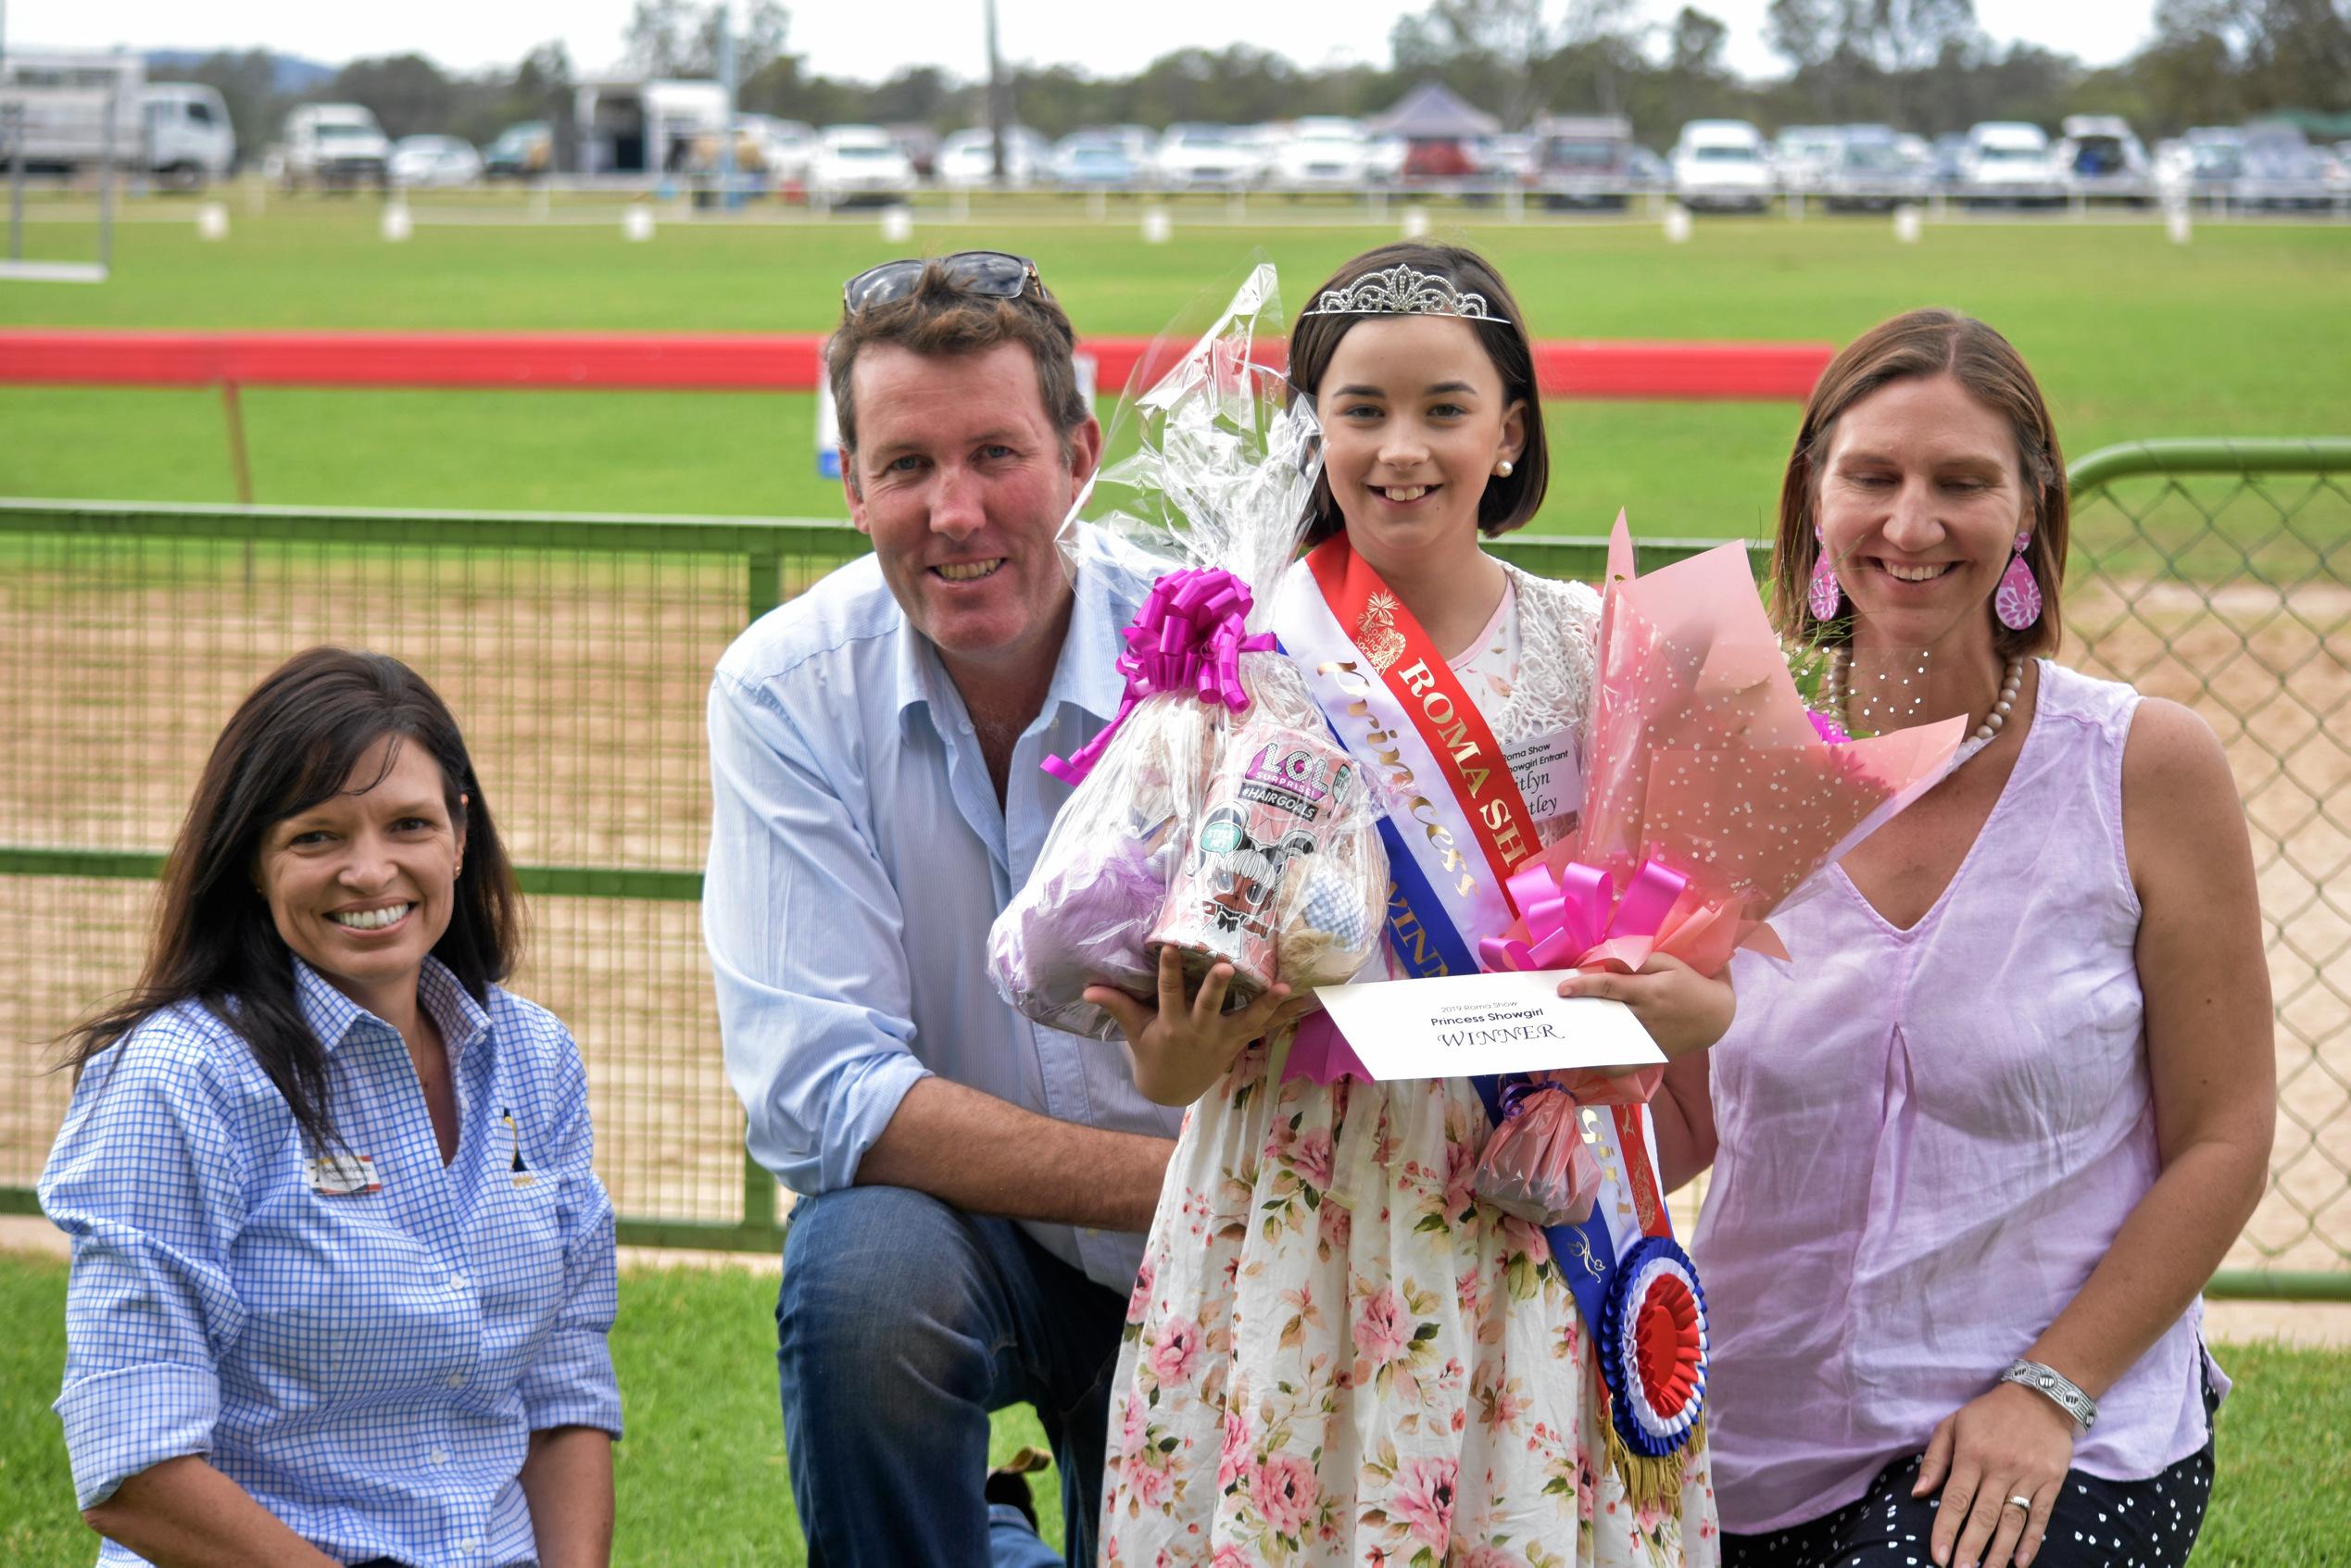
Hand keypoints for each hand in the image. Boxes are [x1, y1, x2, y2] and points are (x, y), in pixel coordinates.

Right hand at [1087, 948, 1315, 1106]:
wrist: (1173, 1089)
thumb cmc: (1152, 1052)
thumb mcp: (1133, 1031)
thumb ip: (1117, 1005)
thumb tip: (1088, 988)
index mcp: (1171, 1025)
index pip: (1168, 994)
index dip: (1168, 971)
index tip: (1170, 948)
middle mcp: (1198, 1031)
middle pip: (1209, 1005)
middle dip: (1216, 987)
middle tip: (1226, 966)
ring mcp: (1222, 1039)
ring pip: (1245, 1019)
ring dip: (1265, 1004)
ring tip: (1282, 987)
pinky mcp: (1238, 1043)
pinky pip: (1262, 1027)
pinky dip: (1280, 1014)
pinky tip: (1298, 997)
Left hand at [1553, 954, 1734, 1059]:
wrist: (1715, 1016)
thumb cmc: (1689, 983)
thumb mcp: (1668, 963)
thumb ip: (1637, 963)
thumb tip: (1606, 962)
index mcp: (1649, 991)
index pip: (1610, 987)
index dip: (1585, 986)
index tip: (1563, 988)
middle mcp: (1644, 1017)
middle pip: (1604, 1014)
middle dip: (1579, 1012)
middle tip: (1555, 1011)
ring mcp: (1646, 1039)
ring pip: (1609, 1041)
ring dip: (1586, 1039)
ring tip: (1564, 1034)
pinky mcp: (1649, 1054)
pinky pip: (1622, 1065)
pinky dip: (1604, 1066)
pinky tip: (1587, 1060)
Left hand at [1913, 1381, 2077, 1567]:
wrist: (2040, 1397)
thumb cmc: (1989, 1413)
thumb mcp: (1953, 1424)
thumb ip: (1934, 1459)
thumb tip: (1919, 1494)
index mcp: (1972, 1454)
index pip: (1956, 1499)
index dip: (1946, 1530)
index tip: (1938, 1557)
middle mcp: (2000, 1467)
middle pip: (1983, 1516)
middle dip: (1971, 1548)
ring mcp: (2028, 1475)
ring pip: (2012, 1520)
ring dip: (1999, 1552)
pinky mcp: (2052, 1481)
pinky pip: (2040, 1516)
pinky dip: (2032, 1541)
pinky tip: (2021, 1562)